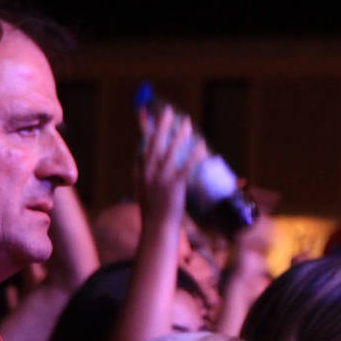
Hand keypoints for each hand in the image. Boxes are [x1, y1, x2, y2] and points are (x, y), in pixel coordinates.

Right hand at [137, 105, 203, 237]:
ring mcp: (160, 180)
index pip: (142, 146)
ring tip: (187, 123)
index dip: (146, 129)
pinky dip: (194, 154)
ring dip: (179, 135)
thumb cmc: (154, 211)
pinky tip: (201, 145)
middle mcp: (147, 174)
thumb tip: (143, 158)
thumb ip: (144, 173)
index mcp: (140, 173)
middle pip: (154, 143)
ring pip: (170, 151)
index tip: (147, 114)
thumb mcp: (143, 190)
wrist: (158, 229)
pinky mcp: (174, 186)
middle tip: (169, 111)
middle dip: (162, 125)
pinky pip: (186, 166)